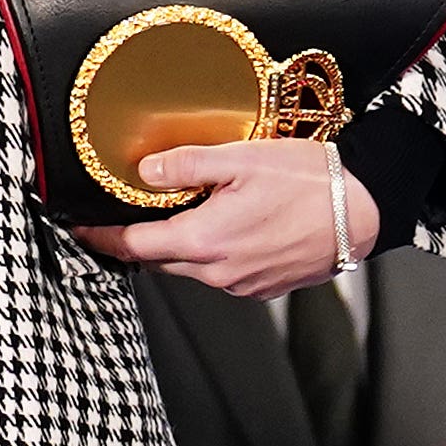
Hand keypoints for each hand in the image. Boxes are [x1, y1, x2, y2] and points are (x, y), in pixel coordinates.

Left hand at [77, 138, 371, 298]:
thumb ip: (185, 165)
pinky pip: (222, 273)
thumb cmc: (311, 182)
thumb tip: (144, 172)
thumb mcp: (240, 158)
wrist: (367, 210)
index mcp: (204, 242)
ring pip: (191, 268)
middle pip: (158, 259)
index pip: (132, 246)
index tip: (78, 227)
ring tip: (177, 213)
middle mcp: (219, 273)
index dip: (100, 236)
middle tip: (121, 214)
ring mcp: (243, 285)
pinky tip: (222, 226)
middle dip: (136, 240)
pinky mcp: (265, 287)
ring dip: (178, 245)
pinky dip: (211, 253)